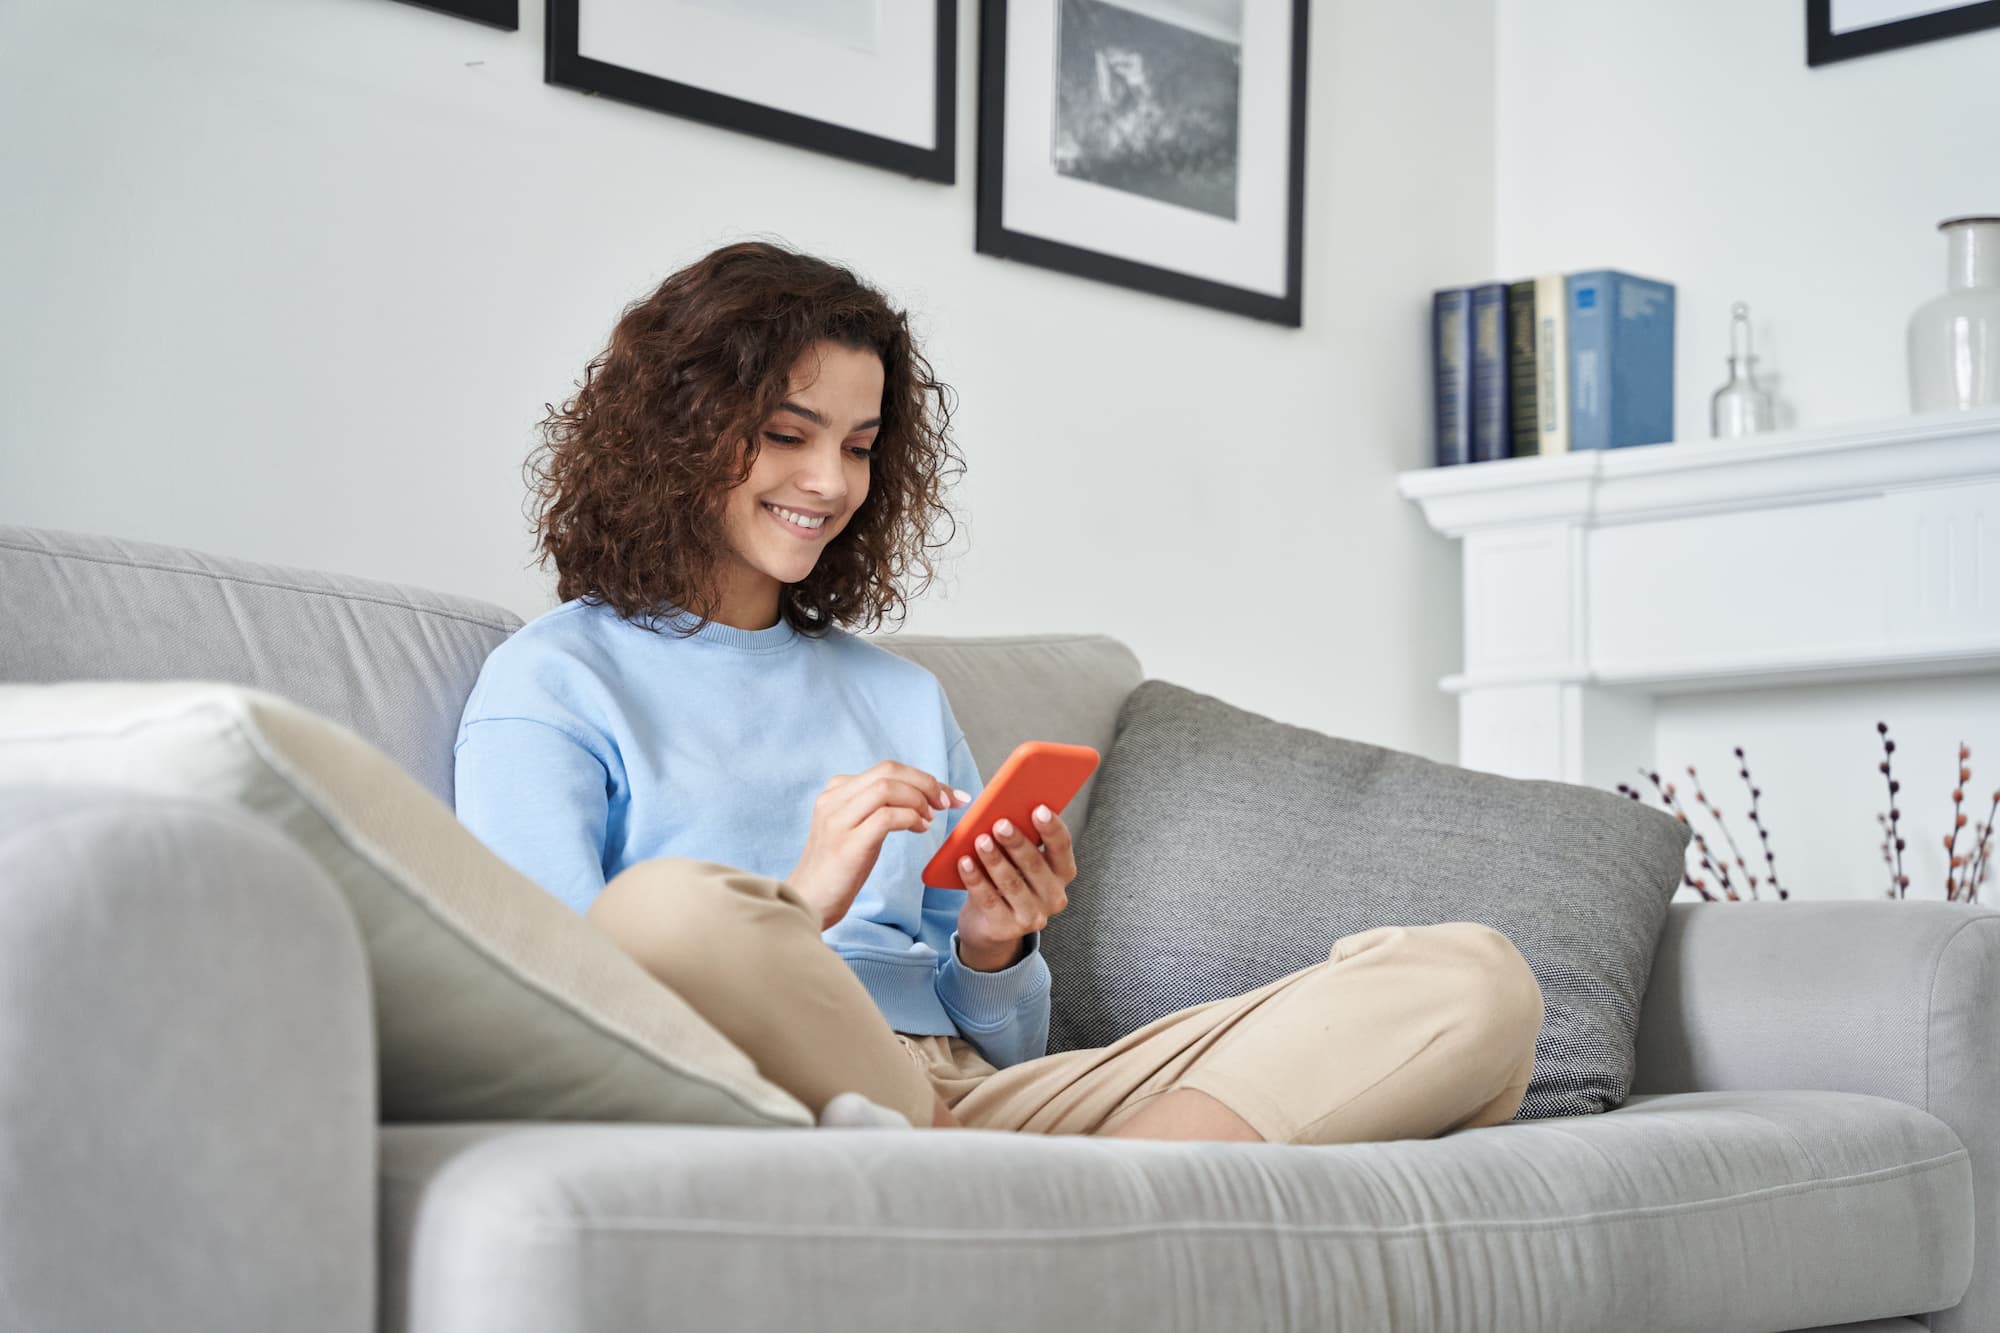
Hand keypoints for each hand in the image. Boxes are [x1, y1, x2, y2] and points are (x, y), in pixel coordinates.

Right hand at [788, 761, 969, 930]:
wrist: (808, 902)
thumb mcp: (853, 828)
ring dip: (919, 800)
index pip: (886, 769)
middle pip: (888, 771)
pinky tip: (920, 830)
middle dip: (926, 783)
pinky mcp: (847, 843)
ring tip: (930, 819)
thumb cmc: (837, 870)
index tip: (947, 794)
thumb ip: (873, 807)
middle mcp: (833, 799)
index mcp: (835, 792)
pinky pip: (886, 817)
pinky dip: (910, 819)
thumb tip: (917, 796)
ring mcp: (838, 820)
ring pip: (887, 788)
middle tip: (947, 802)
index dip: (922, 777)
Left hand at [955, 804, 1075, 970]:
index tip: (1038, 809)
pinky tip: (965, 863)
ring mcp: (1032, 916)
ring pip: (1012, 884)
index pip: (1063, 847)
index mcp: (1062, 873)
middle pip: (1036, 865)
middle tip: (1000, 824)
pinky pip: (989, 900)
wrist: (990, 925)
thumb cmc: (1007, 881)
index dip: (1052, 828)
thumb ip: (1019, 841)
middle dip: (1017, 843)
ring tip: (980, 841)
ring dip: (995, 860)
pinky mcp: (1007, 928)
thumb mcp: (1017, 862)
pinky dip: (976, 879)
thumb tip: (1003, 812)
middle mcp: (1054, 896)